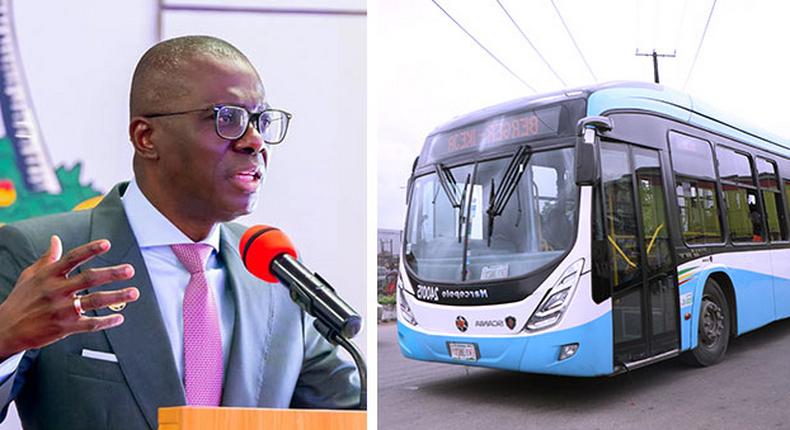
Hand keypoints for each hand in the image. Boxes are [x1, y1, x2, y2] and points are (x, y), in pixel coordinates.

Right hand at [0, 236, 138, 359]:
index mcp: (49, 275)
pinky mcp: (65, 327)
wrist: (5, 329)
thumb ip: (47, 258)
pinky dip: (106, 321)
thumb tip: (56, 240)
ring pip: (94, 301)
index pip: (72, 258)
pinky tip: (119, 317)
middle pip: (88, 278)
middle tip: (129, 270)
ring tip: (133, 292)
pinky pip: (90, 324)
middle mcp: (56, 291)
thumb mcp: (30, 276)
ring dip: (116, 296)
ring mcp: (62, 310)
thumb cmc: (20, 300)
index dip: (90, 250)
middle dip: (111, 274)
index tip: (107, 244)